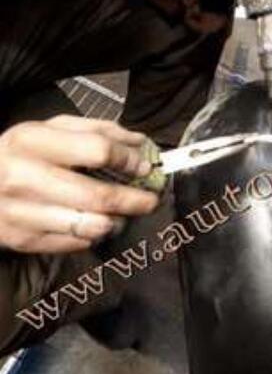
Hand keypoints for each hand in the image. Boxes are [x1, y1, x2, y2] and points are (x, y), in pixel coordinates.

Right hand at [0, 115, 158, 253]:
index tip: (144, 167)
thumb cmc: (23, 154)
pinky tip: (93, 224)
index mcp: (32, 140)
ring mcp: (19, 211)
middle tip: (149, 200)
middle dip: (134, 200)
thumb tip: (139, 142)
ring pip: (90, 225)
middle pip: (98, 196)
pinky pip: (74, 243)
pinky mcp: (21, 239)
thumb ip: (98, 131)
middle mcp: (22, 176)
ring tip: (122, 215)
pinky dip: (92, 235)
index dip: (128, 160)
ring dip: (116, 221)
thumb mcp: (53, 130)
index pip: (97, 150)